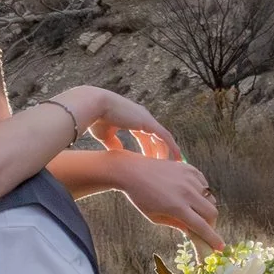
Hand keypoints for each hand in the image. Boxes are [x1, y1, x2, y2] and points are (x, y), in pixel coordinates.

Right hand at [55, 86, 181, 161]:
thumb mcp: (106, 135)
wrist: (96, 106)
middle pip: (155, 138)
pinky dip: (172, 147)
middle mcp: (142, 117)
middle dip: (159, 152)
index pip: (145, 135)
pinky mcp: (148, 122)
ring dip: (166, 152)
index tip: (151, 159)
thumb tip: (118, 153)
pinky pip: (165, 137)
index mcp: (132, 119)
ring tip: (170, 167)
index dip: (149, 147)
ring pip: (162, 138)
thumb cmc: (97, 119)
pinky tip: (178, 158)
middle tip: (162, 167)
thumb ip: (113, 144)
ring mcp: (146, 119)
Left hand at [103, 151, 219, 243]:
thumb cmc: (141, 198)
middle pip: (212, 212)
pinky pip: (205, 184)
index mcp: (177, 207)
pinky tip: (191, 195)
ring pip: (210, 198)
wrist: (133, 171)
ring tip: (194, 210)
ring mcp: (189, 179)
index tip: (220, 247)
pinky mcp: (189, 169)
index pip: (202, 226)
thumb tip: (193, 231)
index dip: (212, 238)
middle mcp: (187, 192)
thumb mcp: (155, 217)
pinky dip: (202, 192)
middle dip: (211, 223)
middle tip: (203, 227)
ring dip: (206, 208)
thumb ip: (176, 224)